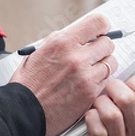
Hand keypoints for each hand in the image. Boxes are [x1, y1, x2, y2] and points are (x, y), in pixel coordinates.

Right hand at [10, 14, 117, 135]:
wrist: (22, 112)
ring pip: (111, 63)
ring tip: (90, 71)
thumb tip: (79, 35)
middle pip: (108, 43)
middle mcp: (76, 57)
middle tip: (95, 53)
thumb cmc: (28, 85)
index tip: (101, 31)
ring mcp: (85, 76)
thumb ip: (61, 41)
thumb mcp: (39, 52)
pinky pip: (106, 81)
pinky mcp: (90, 94)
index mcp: (62, 43)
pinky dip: (100, 82)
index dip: (102, 26)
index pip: (97, 22)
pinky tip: (86, 85)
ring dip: (103, 66)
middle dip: (102, 48)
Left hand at [78, 76, 134, 135]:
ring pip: (112, 115)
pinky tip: (92, 116)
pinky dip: (91, 118)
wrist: (91, 130)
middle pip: (128, 100)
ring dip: (101, 103)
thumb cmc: (115, 108)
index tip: (128, 83)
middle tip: (109, 88)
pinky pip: (97, 130)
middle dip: (114, 88)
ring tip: (99, 103)